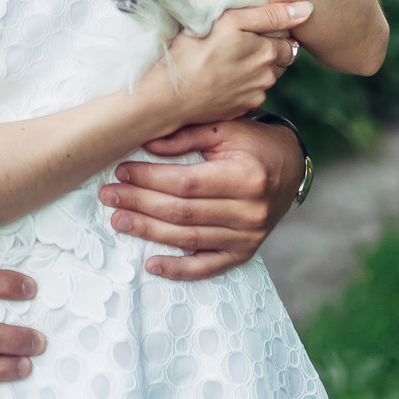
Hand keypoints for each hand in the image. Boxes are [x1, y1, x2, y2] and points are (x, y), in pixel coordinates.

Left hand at [103, 119, 304, 280]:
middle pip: (182, 212)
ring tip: (118, 221)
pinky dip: (179, 270)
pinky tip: (151, 265)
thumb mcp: (225, 128)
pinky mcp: (244, 252)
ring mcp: (247, 236)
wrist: (289, 168)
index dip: (149, 179)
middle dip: (140, 204)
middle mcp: (249, 211)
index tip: (121, 171)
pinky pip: (208, 266)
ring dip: (148, 232)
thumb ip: (186, 136)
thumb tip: (146, 143)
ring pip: (188, 239)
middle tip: (109, 196)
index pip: (186, 183)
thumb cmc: (253, 143)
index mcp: (245, 176)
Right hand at [146, 1, 309, 124]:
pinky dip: (240, 86)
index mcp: (269, 53)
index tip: (249, 32)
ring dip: (252, 69)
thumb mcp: (231, 21)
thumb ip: (271, 15)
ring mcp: (255, 96)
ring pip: (263, 77)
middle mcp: (268, 78)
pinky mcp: (241, 110)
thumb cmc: (195, 51)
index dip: (272, 34)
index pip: (289, 41)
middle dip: (264, 52)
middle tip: (235, 44)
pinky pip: (249, 93)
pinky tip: (219, 78)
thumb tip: (308, 9)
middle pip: (277, 60)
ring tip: (224, 61)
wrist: (169, 95)